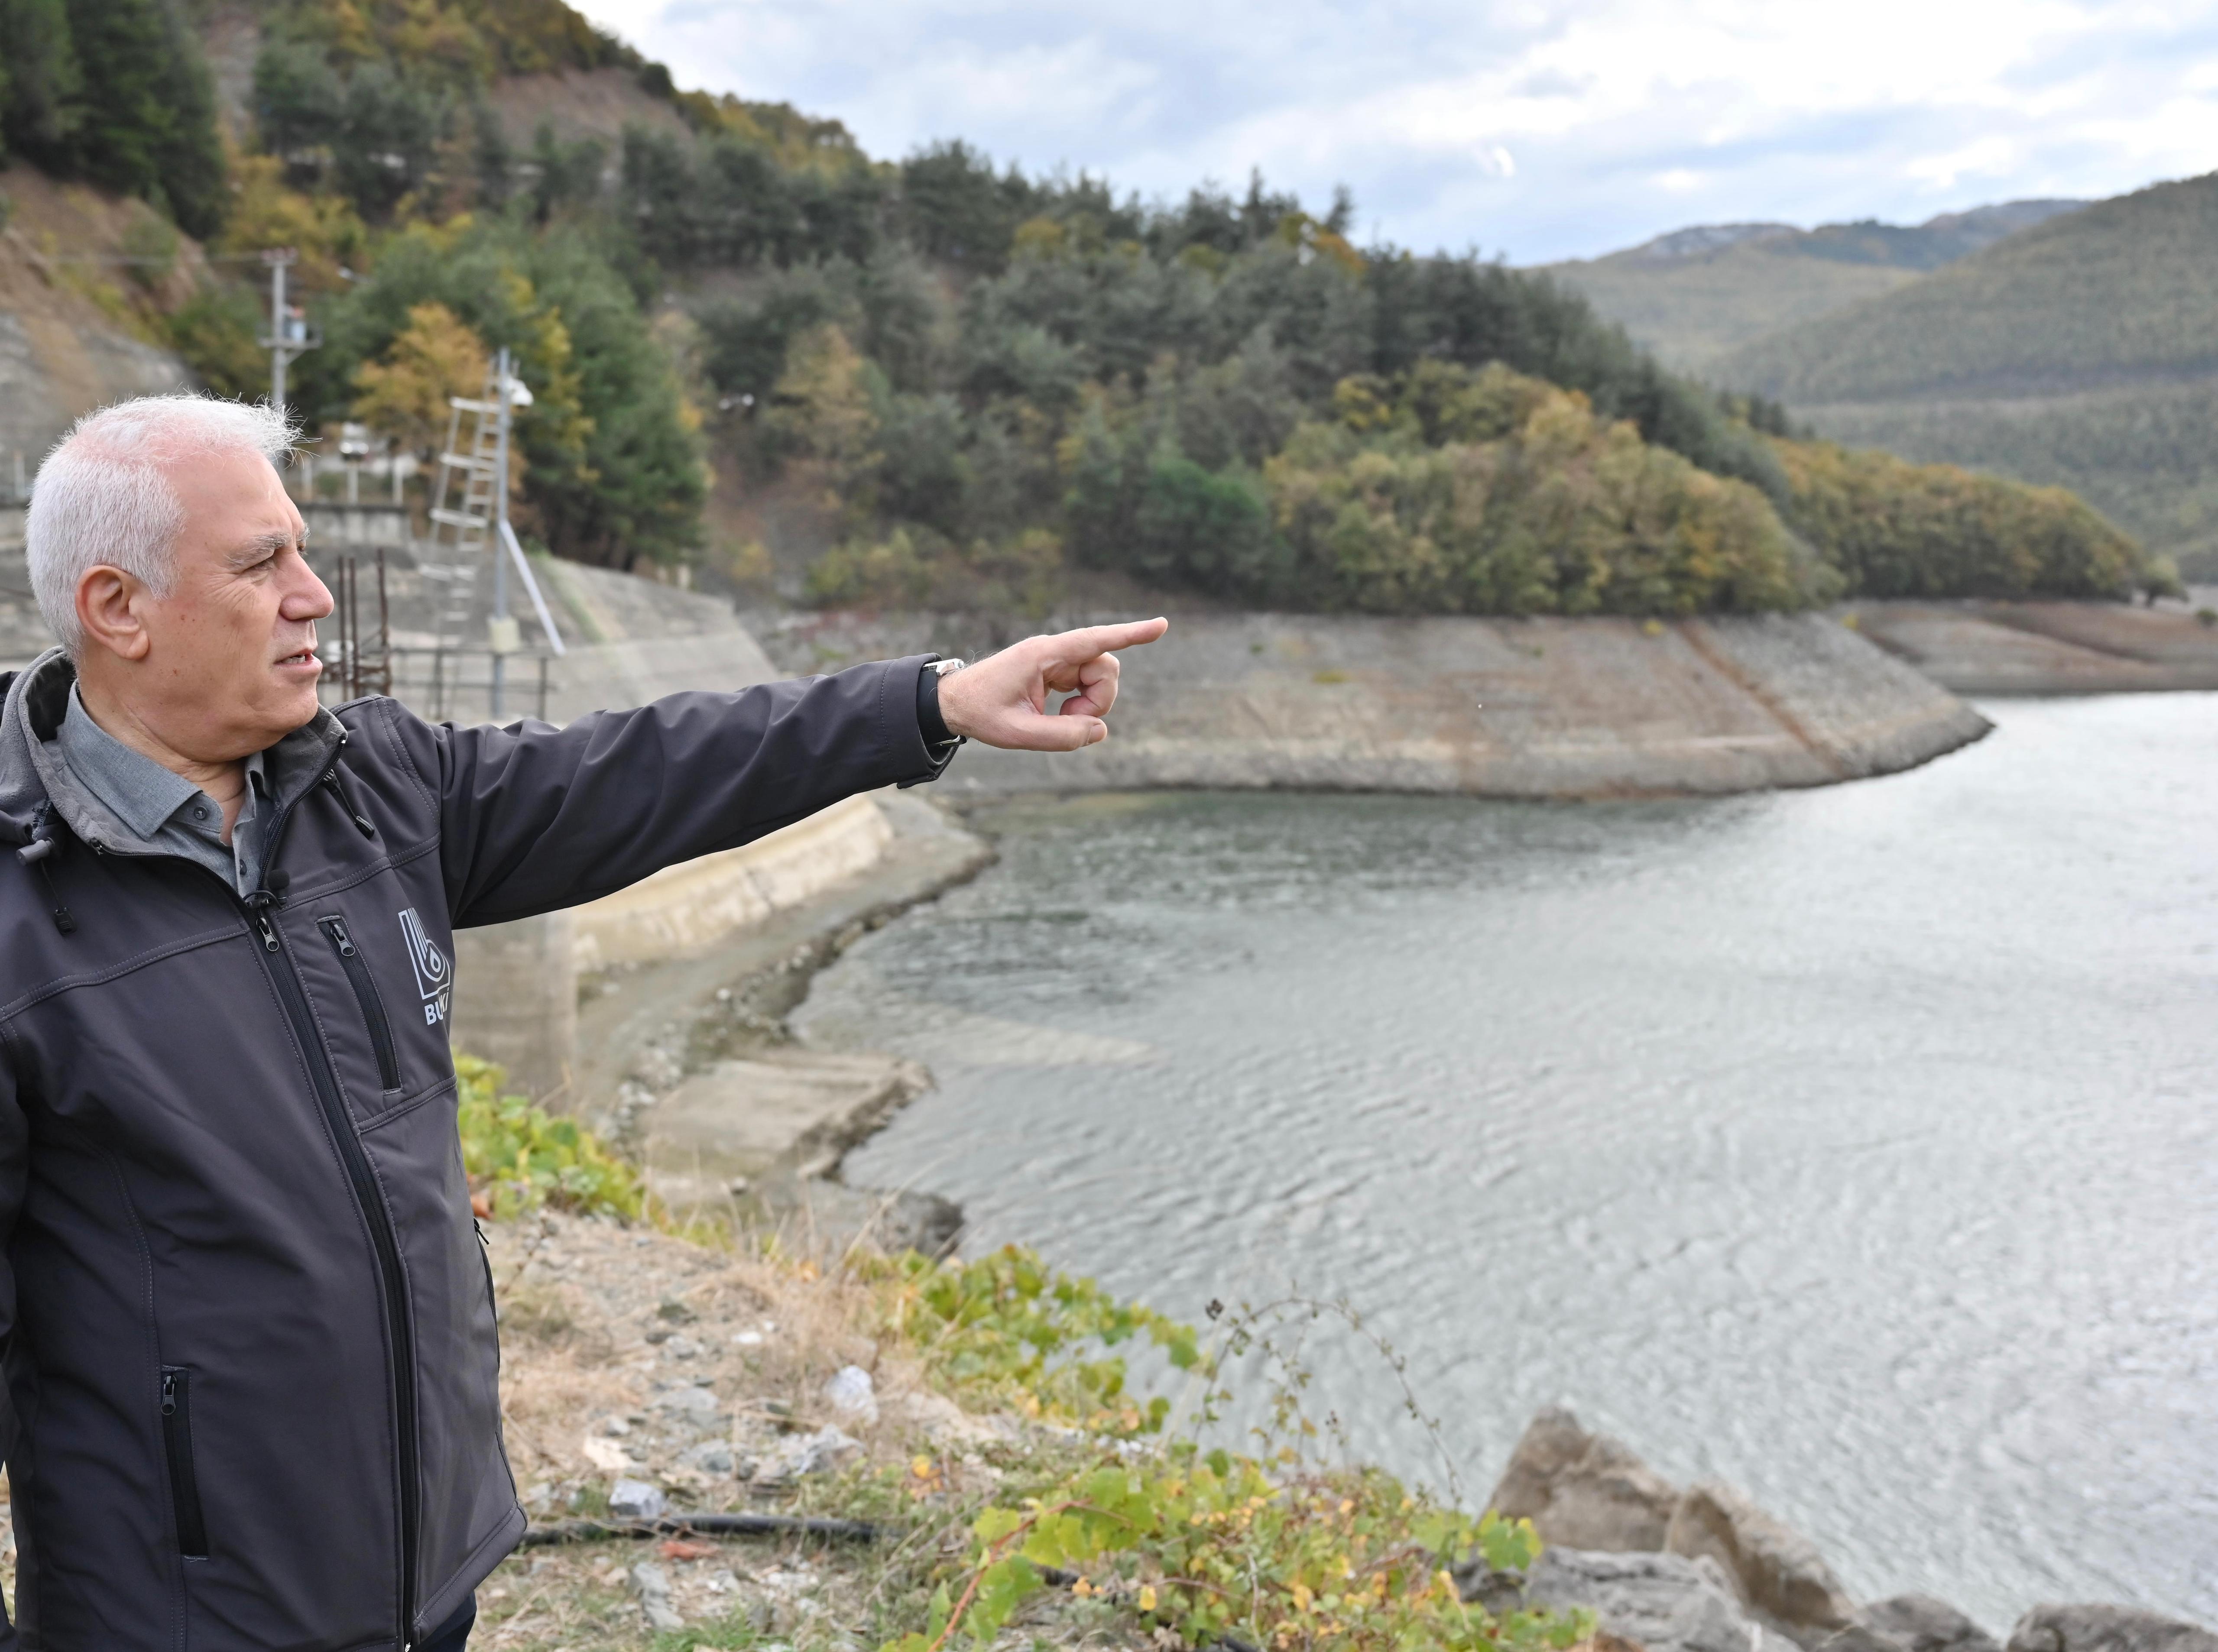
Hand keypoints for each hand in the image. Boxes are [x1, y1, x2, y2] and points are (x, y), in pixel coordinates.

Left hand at [937, 617, 1169, 750]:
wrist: (952, 703)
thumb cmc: (980, 713)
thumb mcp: (1018, 733)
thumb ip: (1062, 736)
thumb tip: (1100, 731)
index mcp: (1043, 654)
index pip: (1095, 640)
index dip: (1131, 634)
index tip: (1161, 626)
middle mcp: (1054, 652)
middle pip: (1105, 667)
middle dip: (1100, 699)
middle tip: (1072, 723)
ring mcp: (1056, 662)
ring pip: (1099, 678)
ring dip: (1091, 705)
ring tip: (1059, 721)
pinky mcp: (1055, 673)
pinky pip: (1086, 686)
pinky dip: (1081, 706)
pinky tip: (1058, 716)